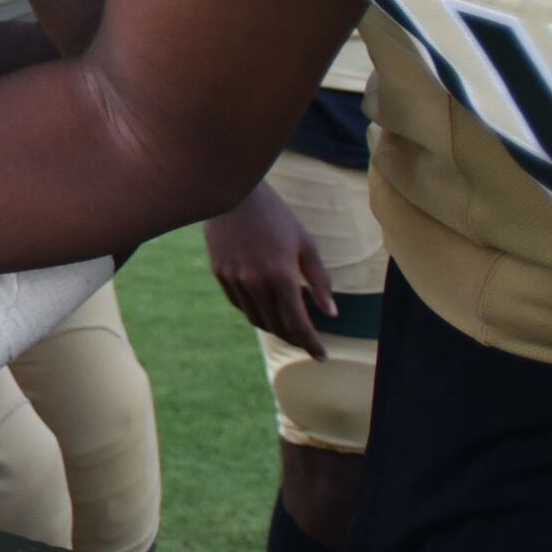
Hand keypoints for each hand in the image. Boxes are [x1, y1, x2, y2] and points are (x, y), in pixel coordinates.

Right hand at [203, 180, 334, 355]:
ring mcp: (234, 280)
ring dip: (275, 328)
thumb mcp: (305, 244)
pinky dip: (256, 312)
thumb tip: (330, 313)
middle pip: (277, 326)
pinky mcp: (221, 274)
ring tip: (289, 327)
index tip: (322, 356)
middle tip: (309, 343)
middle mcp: (255, 283)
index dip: (311, 343)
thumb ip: (319, 280)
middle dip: (295, 338)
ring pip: (257, 319)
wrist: (234, 195)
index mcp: (281, 276)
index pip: (298, 323)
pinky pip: (240, 304)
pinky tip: (267, 307)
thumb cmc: (276, 216)